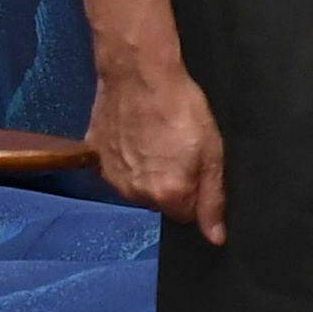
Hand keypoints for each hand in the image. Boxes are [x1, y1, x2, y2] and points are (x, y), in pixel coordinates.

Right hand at [91, 51, 228, 243]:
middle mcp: (137, 194)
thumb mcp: (212, 152)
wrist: (139, 74)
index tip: (193, 165)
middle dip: (170, 182)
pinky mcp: (97, 160)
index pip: (186, 215)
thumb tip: (215, 238)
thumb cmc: (180, 107)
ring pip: (138, 187)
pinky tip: (135, 135)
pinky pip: (118, 170)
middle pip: (160, 201)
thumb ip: (213, 199)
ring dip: (146, 171)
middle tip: (175, 148)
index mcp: (168, 194)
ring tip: (154, 138)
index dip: (194, 191)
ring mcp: (113, 178)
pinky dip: (126, 158)